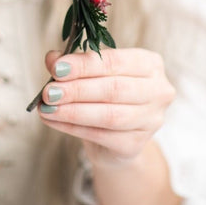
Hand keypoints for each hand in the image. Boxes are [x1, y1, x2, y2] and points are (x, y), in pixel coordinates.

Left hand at [38, 48, 175, 168]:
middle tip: (49, 91)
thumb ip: (75, 64)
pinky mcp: (136, 145)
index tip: (57, 67)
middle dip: (77, 90)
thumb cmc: (106, 96)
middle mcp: (158, 91)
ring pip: (109, 115)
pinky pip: (101, 135)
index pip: (116, 61)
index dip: (85, 65)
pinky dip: (72, 127)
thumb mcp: (92, 74)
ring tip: (47, 108)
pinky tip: (53, 121)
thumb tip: (52, 59)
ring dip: (73, 111)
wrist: (116, 138)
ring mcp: (151, 120)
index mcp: (150, 64)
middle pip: (114, 89)